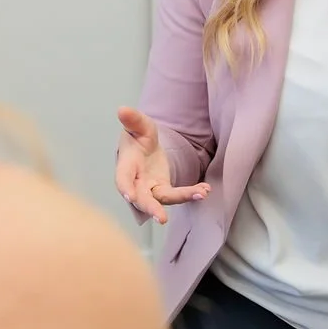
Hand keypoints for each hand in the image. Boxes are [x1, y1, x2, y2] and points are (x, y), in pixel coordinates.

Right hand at [115, 106, 209, 225]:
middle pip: (142, 199)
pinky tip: (205, 189)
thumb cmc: (137, 136)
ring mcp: (151, 189)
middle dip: (151, 208)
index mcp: (126, 167)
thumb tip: (122, 110)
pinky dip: (191, 193)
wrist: (143, 145)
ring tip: (201, 193)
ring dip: (182, 198)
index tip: (130, 196)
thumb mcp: (138, 125)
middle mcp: (137, 183)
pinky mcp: (164, 190)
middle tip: (162, 218)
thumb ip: (133, 120)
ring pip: (164, 199)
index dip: (125, 187)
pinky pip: (177, 195)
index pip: (123, 179)